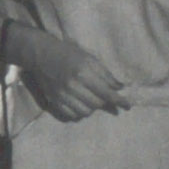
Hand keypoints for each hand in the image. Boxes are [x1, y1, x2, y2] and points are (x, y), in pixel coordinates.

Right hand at [14, 27, 130, 120]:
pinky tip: (80, 103)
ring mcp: (62, 96)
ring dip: (92, 107)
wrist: (41, 54)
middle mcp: (73, 86)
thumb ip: (105, 74)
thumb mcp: (88, 58)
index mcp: (83, 73)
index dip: (119, 101)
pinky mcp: (55, 101)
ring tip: (91, 98)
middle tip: (106, 97)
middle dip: (105, 102)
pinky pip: (73, 115)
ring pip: (86, 112)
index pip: (106, 93)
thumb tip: (119, 87)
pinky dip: (80, 112)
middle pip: (97, 104)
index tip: (128, 106)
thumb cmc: (67, 53)